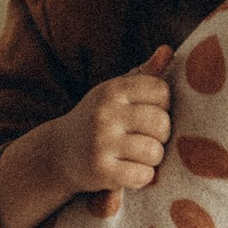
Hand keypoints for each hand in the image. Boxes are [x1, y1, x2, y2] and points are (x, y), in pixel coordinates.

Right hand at [61, 47, 175, 216]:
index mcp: (112, 90)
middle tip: (147, 138)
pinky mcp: (101, 171)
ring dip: (152, 158)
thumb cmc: (97, 118)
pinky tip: (130, 171)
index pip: (161, 91)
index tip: (149, 113)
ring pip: (154, 151)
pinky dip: (142, 177)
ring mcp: (101, 142)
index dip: (162, 105)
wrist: (58, 152)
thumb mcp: (114, 92)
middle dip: (160, 135)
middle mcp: (105, 113)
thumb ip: (143, 73)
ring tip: (138, 155)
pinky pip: (143, 176)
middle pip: (161, 123)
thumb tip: (168, 50)